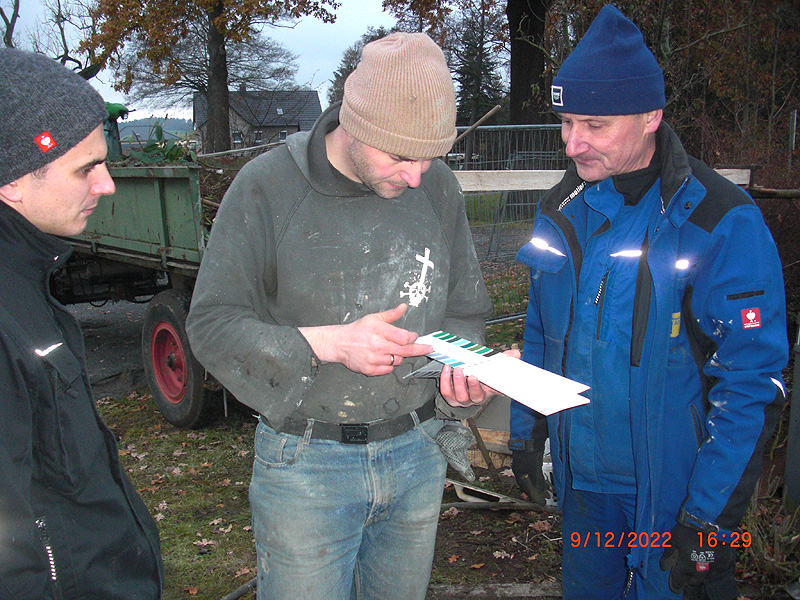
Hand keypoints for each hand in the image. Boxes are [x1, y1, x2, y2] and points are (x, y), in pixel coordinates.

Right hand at [298, 303, 432, 376]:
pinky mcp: (369, 369)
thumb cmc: (357, 330)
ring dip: (398, 356)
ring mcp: (373, 358)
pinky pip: (388, 369)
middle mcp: (377, 345)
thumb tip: (403, 307)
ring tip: (389, 350)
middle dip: (419, 349)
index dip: (413, 338)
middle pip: (405, 351)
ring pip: (397, 360)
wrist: (339, 343)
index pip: (404, 337)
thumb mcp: (374, 318)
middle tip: (428, 348)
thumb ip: (391, 314)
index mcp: (379, 330)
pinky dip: (388, 365)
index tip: (415, 337)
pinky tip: (382, 357)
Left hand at [439, 349, 519, 407]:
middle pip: (476, 397)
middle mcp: (476, 397)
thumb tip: (516, 354)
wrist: (463, 379)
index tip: (492, 383)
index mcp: (489, 391)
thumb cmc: (479, 373)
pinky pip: (446, 392)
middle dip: (473, 386)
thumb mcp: (491, 365)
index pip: (496, 392)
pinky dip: (445, 380)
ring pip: (460, 396)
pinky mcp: (450, 397)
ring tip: (457, 369)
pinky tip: (446, 369)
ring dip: (458, 383)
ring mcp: (463, 399)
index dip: (496, 389)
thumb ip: (503, 359)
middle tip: (470, 374)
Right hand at [511, 449, 546, 506]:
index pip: (526, 488)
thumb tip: (540, 490)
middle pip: (529, 485)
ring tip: (548, 492)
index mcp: (519, 473)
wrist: (529, 436)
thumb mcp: (534, 468)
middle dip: (537, 492)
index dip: (534, 496)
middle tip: (546, 499)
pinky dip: (540, 479)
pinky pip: (536, 474)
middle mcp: (521, 470)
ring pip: (533, 479)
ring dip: (540, 486)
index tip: (542, 503)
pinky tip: (544, 482)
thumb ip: (537, 480)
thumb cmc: (529, 453)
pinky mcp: (531, 460)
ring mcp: (525, 465)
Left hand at [659, 523, 734, 593]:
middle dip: (687, 579)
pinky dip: (711, 567)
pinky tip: (709, 558)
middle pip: (691, 583)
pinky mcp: (723, 565)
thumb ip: (668, 553)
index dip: (674, 584)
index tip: (673, 581)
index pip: (677, 584)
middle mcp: (699, 573)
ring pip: (704, 578)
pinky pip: (716, 571)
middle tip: (685, 569)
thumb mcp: (674, 539)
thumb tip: (664, 566)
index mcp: (684, 568)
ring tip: (697, 563)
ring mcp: (713, 570)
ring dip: (699, 573)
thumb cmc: (689, 531)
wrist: (714, 525)